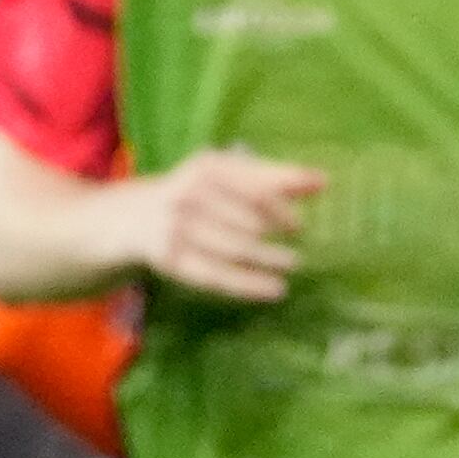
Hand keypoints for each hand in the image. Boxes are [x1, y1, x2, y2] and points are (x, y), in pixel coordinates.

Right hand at [125, 149, 324, 302]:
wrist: (137, 216)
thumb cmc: (196, 193)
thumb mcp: (227, 176)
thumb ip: (272, 177)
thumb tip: (321, 181)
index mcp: (207, 167)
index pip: (255, 190)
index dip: (281, 210)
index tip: (298, 226)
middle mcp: (190, 194)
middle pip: (247, 220)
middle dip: (274, 237)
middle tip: (295, 253)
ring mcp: (179, 227)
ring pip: (235, 248)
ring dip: (268, 260)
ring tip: (290, 266)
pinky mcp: (173, 259)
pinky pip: (217, 275)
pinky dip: (249, 284)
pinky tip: (274, 290)